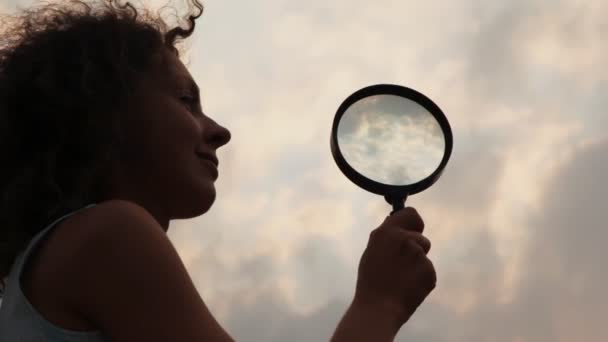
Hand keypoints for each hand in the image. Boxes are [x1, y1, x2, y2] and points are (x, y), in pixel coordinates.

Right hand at [353, 207, 435, 328]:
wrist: (378, 308)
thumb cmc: (371, 280)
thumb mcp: (372, 251)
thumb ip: (386, 235)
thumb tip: (394, 221)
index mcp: (388, 232)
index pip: (411, 214)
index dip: (413, 223)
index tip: (411, 230)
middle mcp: (406, 239)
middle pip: (421, 237)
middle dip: (416, 246)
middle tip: (404, 262)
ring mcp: (419, 256)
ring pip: (424, 256)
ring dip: (417, 264)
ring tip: (401, 278)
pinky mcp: (429, 272)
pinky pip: (428, 271)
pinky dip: (421, 278)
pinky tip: (407, 287)